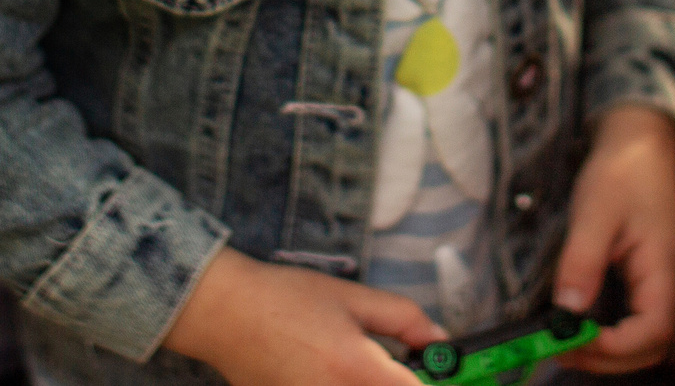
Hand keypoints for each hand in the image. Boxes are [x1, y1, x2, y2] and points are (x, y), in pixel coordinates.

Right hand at [163, 247, 444, 385]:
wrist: (226, 315)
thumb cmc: (285, 299)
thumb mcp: (352, 296)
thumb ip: (403, 318)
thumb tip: (438, 339)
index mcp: (355, 369)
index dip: (439, 383)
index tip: (448, 372)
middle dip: (408, 384)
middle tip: (407, 367)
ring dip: (380, 385)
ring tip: (370, 367)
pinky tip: (340, 373)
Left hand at [551, 104, 674, 373]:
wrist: (641, 143)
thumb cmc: (621, 173)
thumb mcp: (594, 214)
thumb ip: (581, 263)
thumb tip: (566, 314)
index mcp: (668, 269)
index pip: (653, 331)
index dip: (614, 348)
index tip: (571, 341)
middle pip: (653, 346)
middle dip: (607, 359)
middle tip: (559, 352)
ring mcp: (671, 283)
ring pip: (649, 339)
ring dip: (610, 352)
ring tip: (566, 344)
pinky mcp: (659, 279)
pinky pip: (642, 320)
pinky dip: (615, 334)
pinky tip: (584, 326)